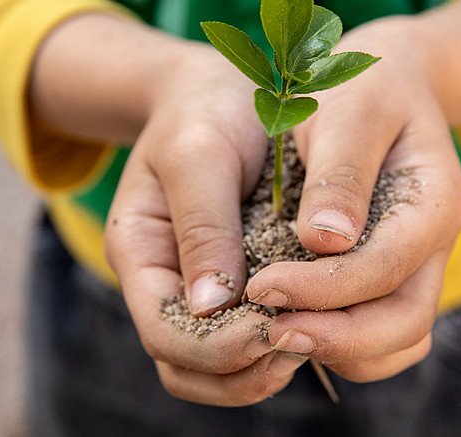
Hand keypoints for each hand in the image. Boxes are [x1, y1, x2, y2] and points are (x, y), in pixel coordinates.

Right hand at [103, 39, 305, 404]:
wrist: (223, 91)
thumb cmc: (204, 111)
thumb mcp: (197, 154)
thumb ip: (202, 225)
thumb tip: (211, 308)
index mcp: (141, 255)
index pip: (165, 336)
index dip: (218, 348)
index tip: (275, 327)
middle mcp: (168, 283)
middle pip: (187, 367)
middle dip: (242, 370)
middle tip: (302, 346)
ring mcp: (202, 288)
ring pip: (219, 368)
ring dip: (263, 369)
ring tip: (315, 341)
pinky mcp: (239, 283)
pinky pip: (250, 338)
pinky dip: (280, 344)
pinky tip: (319, 323)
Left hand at [245, 16, 460, 381]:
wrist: (388, 81)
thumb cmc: (364, 85)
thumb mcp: (350, 109)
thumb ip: (341, 172)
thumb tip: (323, 242)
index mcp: (433, 201)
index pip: (386, 268)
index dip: (324, 289)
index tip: (260, 288)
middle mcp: (435, 243)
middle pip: (405, 323)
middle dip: (336, 337)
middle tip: (268, 332)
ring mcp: (420, 263)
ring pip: (398, 340)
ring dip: (340, 349)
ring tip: (274, 333)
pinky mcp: (395, 273)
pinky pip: (381, 331)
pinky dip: (342, 342)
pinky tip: (291, 320)